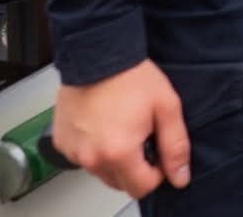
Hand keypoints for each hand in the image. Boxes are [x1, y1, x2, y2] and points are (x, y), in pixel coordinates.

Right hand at [54, 60, 190, 199]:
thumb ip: (175, 147)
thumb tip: (180, 177)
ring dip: (114, 159)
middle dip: (135, 167)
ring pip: (101, 171)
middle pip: (121, 183)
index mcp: (119, 153)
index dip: (157, 171)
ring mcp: (74, 151)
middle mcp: (92, 158)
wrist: (97, 54)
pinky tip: (102, 124)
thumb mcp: (166, 108)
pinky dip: (94, 148)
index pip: (142, 188)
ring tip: (120, 126)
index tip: (157, 149)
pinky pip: (83, 157)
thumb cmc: (130, 76)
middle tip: (140, 134)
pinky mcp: (62, 142)